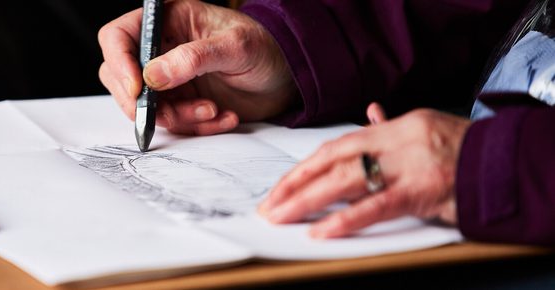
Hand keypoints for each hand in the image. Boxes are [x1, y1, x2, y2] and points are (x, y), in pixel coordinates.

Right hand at [98, 0, 296, 134]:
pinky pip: (171, 123)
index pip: (118, 37)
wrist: (288, 76)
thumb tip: (153, 76)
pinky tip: (224, 117)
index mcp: (167, 20)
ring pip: (145, 107)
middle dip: (145, 102)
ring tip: (213, 111)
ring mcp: (168, 78)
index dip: (120, 63)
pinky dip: (196, 127)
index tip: (138, 90)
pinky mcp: (181, 103)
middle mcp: (160, 48)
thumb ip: (194, 58)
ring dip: (178, 117)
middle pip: (119, 77)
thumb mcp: (235, 47)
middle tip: (172, 112)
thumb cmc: (266, 47)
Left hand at [259, 104, 470, 238]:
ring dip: (307, 200)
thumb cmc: (464, 151)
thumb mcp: (426, 130)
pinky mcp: (421, 191)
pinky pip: (375, 207)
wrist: (508, 163)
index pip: (336, 146)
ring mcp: (408, 165)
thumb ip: (392, 128)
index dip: (304, 167)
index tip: (280, 185)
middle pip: (332, 162)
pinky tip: (320, 230)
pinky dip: (344, 220)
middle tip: (270, 205)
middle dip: (295, 184)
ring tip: (282, 216)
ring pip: (345, 181)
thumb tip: (370, 113)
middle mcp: (396, 142)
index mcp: (394, 128)